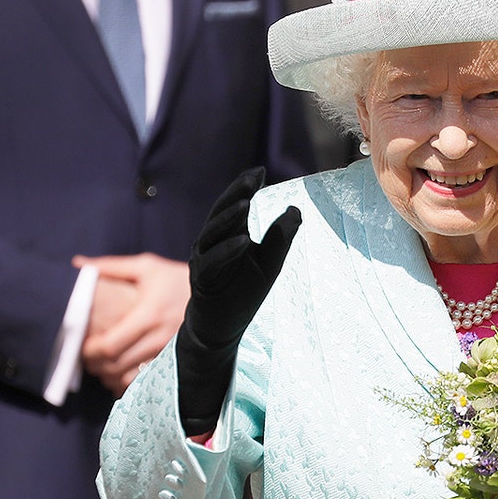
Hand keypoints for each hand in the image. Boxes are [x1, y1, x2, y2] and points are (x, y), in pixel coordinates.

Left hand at [77, 253, 189, 396]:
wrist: (216, 294)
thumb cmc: (176, 278)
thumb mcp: (147, 267)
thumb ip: (111, 267)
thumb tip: (78, 263)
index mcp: (149, 314)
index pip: (110, 346)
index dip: (91, 352)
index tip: (83, 347)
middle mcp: (160, 337)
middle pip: (117, 365)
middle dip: (96, 366)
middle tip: (88, 359)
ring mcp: (170, 352)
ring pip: (130, 378)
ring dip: (110, 377)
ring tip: (103, 367)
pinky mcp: (176, 360)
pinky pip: (147, 381)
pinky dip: (128, 383)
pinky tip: (122, 373)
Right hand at [177, 166, 299, 434]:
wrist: (222, 329)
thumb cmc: (244, 293)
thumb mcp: (270, 262)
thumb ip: (280, 236)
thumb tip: (295, 209)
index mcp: (227, 235)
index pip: (234, 205)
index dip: (245, 187)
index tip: (260, 170)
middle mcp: (211, 243)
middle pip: (222, 213)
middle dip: (236, 194)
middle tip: (252, 178)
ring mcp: (203, 261)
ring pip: (213, 234)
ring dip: (229, 218)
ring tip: (246, 202)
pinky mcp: (202, 281)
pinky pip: (213, 263)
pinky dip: (228, 251)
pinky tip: (244, 241)